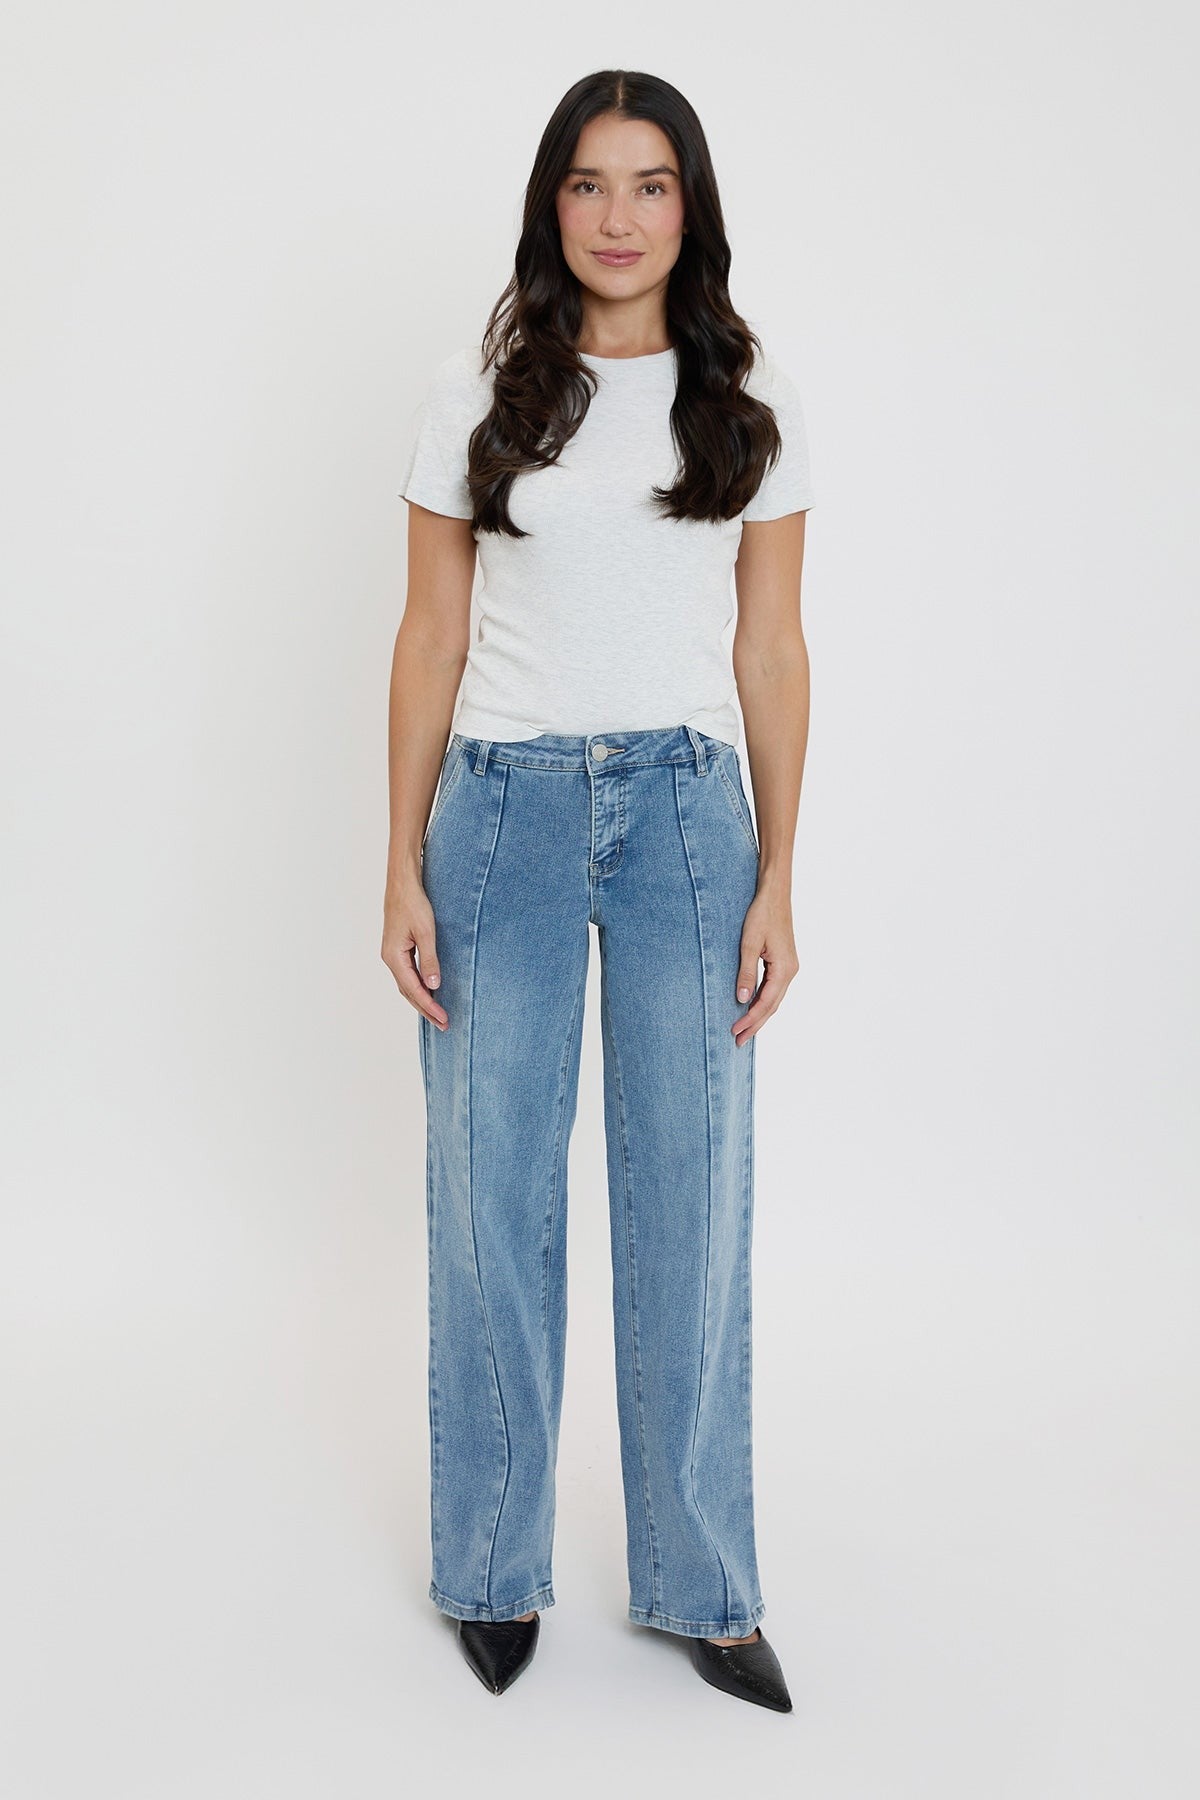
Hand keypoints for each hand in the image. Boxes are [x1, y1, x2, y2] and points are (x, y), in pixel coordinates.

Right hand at [381, 869, 448, 1029]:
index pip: (414, 990)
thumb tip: (433, 985)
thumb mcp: (426, 932)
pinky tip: (429, 991)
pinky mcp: (397, 948)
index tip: (443, 1019)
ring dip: (422, 1000)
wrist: (402, 883)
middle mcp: (390, 958)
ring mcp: (392, 954)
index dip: (429, 1006)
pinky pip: (407, 974)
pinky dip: (418, 987)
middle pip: (408, 992)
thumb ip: (430, 959)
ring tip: (437, 1014)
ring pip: (407, 985)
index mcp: (394, 957)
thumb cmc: (413, 903)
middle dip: (426, 1009)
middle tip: (444, 1024)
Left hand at [733, 883, 798, 1046]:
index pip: (766, 1003)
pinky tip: (752, 1007)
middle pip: (772, 1006)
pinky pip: (773, 988)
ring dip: (759, 1015)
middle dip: (755, 1024)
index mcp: (784, 969)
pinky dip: (763, 1001)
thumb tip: (742, 999)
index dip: (750, 1020)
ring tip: (743, 1031)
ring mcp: (789, 967)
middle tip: (738, 1042)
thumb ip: (746, 972)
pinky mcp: (784, 961)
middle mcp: (791, 971)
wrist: (774, 893)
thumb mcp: (749, 943)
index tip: (735, 1032)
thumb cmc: (761, 914)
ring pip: (774, 999)